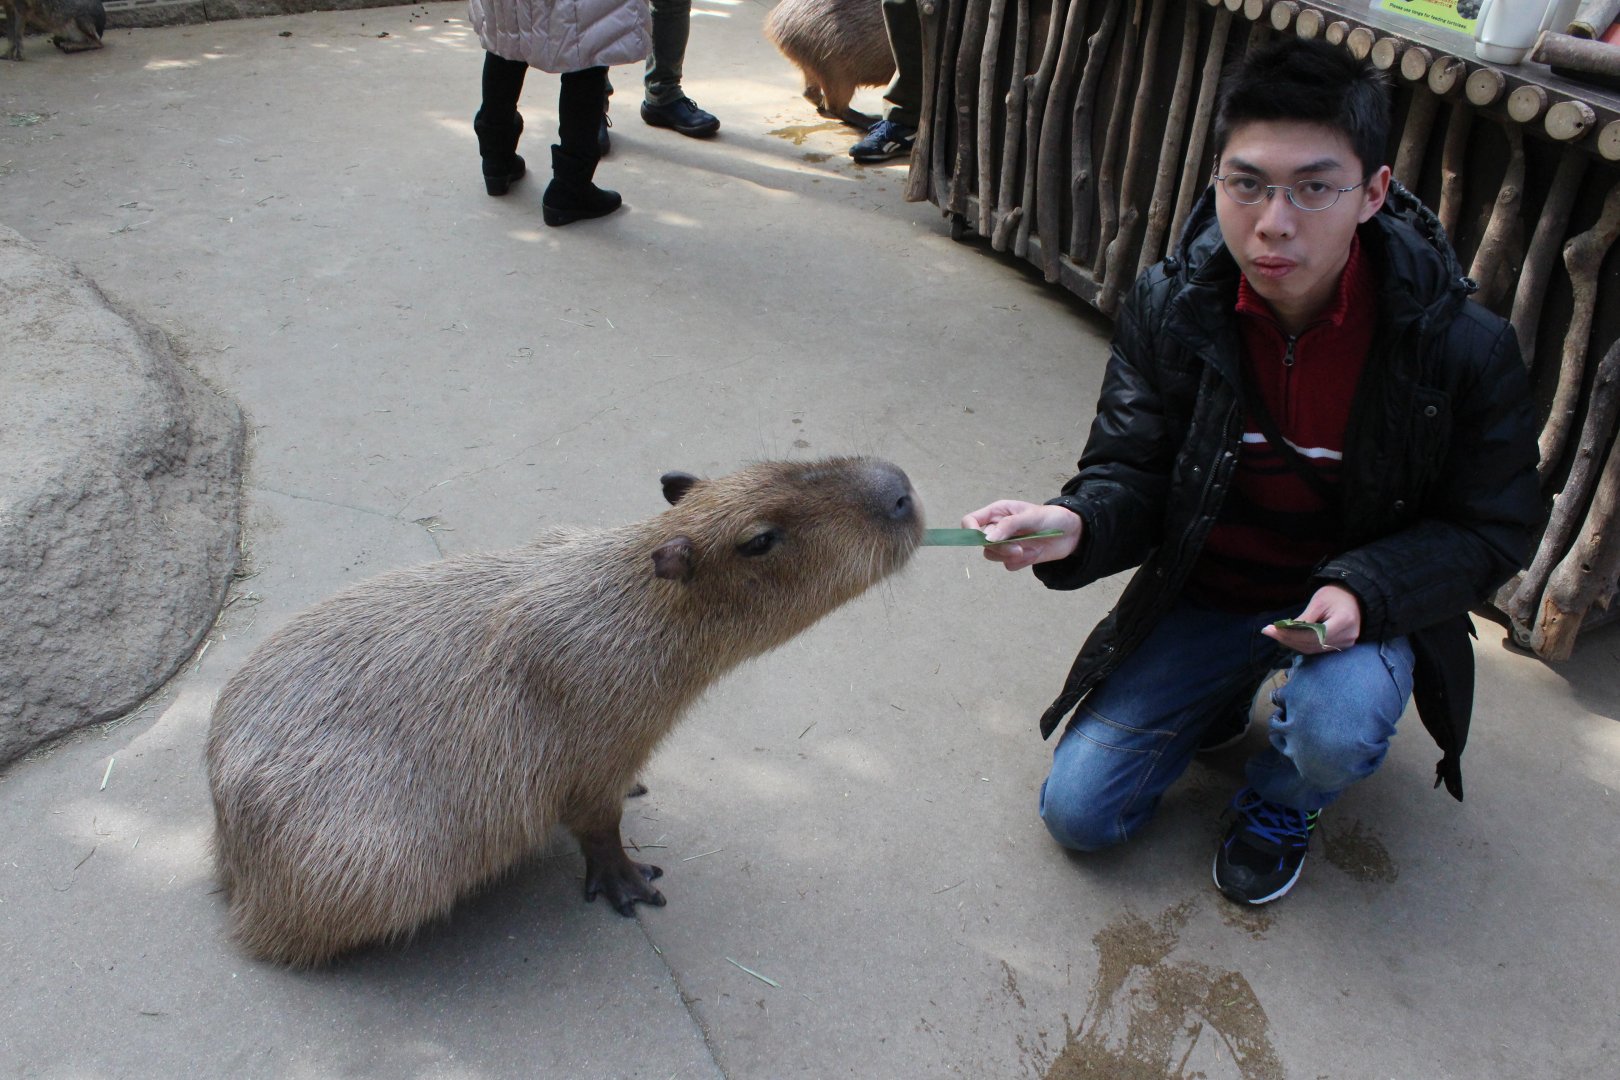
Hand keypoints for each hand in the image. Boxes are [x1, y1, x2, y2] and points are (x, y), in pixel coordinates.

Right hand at [960, 500, 1082, 571]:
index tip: (981, 539)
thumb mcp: (1031, 516)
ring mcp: (1006, 544)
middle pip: (982, 543)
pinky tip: (1035, 554)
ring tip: (1029, 550)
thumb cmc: (1052, 517)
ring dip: (1010, 556)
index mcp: (997, 512)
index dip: (970, 531)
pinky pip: (1008, 565)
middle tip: (1019, 549)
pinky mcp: (1016, 557)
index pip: (970, 520)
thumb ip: (1009, 526)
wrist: (1073, 533)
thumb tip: (987, 539)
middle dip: (1000, 548)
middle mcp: (998, 528)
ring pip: (993, 556)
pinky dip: (1021, 562)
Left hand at [1261, 584, 1361, 653]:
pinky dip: (1302, 644)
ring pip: (1313, 649)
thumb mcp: (1319, 601)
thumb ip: (1304, 618)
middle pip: (1312, 644)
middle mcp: (1347, 636)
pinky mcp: (1342, 646)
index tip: (1272, 629)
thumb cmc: (1335, 595)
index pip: (1313, 635)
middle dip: (1288, 639)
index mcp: (1344, 621)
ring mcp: (1346, 644)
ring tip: (1275, 634)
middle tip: (1268, 631)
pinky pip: (1318, 649)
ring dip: (1292, 643)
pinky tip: (1288, 638)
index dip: (1292, 634)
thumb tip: (1283, 629)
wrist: (1354, 597)